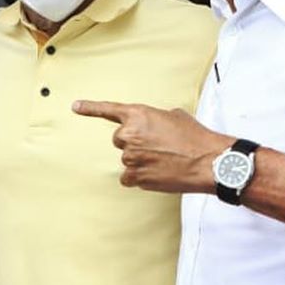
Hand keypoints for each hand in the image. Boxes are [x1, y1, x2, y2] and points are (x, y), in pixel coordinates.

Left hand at [72, 99, 230, 193]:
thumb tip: (152, 126)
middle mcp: (129, 135)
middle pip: (121, 140)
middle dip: (136, 143)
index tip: (75, 106)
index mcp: (138, 115)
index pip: (108, 110)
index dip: (90, 108)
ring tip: (165, 160)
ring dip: (141, 161)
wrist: (209, 162)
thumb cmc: (196, 138)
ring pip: (128, 159)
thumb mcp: (175, 117)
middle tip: (159, 146)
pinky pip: (128, 177)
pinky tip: (158, 173)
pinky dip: (140, 177)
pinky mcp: (135, 176)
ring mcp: (130, 157)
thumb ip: (154, 119)